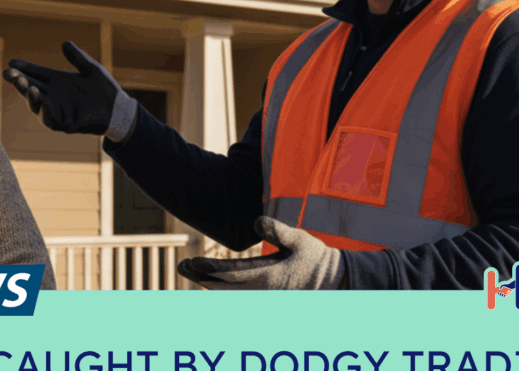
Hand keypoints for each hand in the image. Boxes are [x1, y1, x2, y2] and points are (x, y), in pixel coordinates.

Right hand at [3, 41, 135, 138]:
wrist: (118, 109)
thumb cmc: (105, 88)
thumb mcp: (91, 68)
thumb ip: (78, 57)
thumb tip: (65, 43)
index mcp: (57, 81)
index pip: (35, 73)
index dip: (24, 68)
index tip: (12, 62)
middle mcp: (53, 95)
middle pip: (30, 88)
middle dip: (18, 81)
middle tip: (9, 73)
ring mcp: (57, 110)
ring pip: (36, 104)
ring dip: (29, 96)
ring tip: (26, 85)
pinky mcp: (64, 123)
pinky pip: (49, 118)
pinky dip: (44, 109)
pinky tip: (41, 99)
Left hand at [177, 216, 345, 289]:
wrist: (336, 282)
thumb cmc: (318, 259)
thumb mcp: (301, 239)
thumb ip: (278, 230)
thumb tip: (255, 222)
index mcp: (269, 278)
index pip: (231, 275)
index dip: (209, 270)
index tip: (191, 263)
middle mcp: (263, 291)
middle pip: (224, 287)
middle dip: (201, 277)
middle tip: (182, 266)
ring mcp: (265, 297)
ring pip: (229, 293)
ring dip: (209, 283)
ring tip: (191, 271)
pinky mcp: (268, 297)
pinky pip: (239, 295)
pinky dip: (224, 289)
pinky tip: (213, 282)